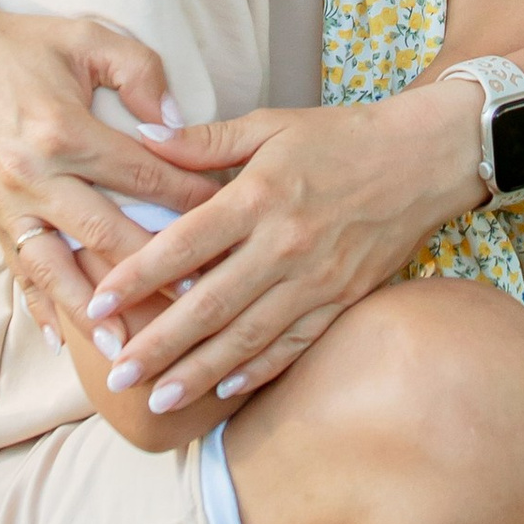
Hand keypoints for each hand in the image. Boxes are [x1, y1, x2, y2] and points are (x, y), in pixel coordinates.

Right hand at [0, 0, 220, 352]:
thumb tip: (176, 123)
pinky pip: (18, 271)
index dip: (191, 200)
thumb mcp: (87, 38)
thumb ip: (140, 73)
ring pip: (57, 271)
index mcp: (63, 130)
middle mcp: (32, 175)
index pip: (143, 177)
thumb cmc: (20, 44)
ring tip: (129, 351)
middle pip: (106, 236)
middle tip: (201, 305)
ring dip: (95, 314)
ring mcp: (7, 203)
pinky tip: (62, 342)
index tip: (229, 224)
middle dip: (156, 274)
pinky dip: (39, 308)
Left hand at [78, 83, 485, 419]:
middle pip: (210, 305)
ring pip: (249, 336)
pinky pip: (295, 343)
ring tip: (160, 400)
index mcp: (260, 196)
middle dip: (159, 345)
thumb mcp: (272, 123)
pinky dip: (260, 369)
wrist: (426, 158)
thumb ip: (205, 139)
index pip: (185, 245)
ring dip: (201, 372)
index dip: (136, 277)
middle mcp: (286, 244)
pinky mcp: (344, 299)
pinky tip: (227, 389)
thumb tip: (143, 138)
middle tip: (117, 376)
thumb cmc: (343, 136)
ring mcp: (317, 279)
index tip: (98, 304)